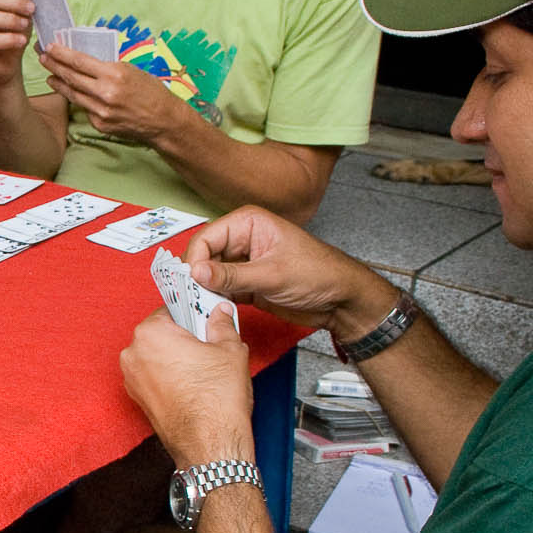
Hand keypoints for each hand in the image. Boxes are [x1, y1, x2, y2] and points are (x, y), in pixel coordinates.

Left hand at [41, 45, 184, 143]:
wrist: (163, 120)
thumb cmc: (151, 91)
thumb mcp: (130, 70)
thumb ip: (106, 67)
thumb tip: (84, 61)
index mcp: (114, 74)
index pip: (80, 62)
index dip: (62, 54)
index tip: (50, 47)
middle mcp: (105, 93)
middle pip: (71, 77)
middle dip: (54, 66)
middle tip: (43, 57)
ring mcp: (101, 111)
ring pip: (73, 94)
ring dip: (59, 83)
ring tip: (49, 75)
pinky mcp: (100, 124)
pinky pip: (84, 108)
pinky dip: (77, 98)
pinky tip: (69, 92)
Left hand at [120, 307, 254, 467]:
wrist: (210, 445)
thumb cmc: (217, 399)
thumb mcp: (229, 349)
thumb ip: (221, 324)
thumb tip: (219, 312)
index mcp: (150, 333)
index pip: (171, 309)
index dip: (193, 315)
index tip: (206, 321)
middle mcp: (132, 354)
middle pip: (162, 334)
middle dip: (184, 337)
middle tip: (209, 348)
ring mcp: (131, 379)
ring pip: (157, 356)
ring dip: (176, 358)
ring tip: (203, 369)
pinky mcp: (137, 399)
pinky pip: (154, 377)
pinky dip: (170, 377)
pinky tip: (193, 386)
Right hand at [182, 207, 401, 345]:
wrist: (342, 299)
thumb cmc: (318, 274)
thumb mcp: (272, 274)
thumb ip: (231, 275)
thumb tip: (196, 272)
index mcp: (248, 223)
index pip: (206, 237)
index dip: (195, 259)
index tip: (191, 282)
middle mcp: (241, 240)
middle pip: (204, 256)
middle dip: (197, 276)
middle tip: (192, 297)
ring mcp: (243, 263)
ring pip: (209, 275)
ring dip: (204, 290)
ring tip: (203, 305)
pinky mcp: (246, 284)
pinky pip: (221, 290)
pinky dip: (215, 300)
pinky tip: (214, 310)